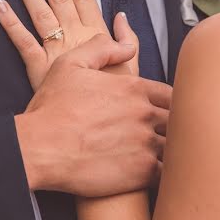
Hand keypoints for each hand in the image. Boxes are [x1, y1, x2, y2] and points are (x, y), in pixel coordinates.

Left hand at [0, 0, 138, 89]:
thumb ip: (128, 42)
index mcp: (97, 36)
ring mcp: (56, 52)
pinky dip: (10, 24)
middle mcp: (75, 38)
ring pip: (40, 14)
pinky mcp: (39, 69)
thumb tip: (122, 16)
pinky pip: (22, 42)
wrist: (101, 130)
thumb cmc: (117, 101)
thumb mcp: (132, 71)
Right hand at [13, 35, 171, 196]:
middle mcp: (144, 113)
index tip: (167, 112)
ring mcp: (145, 143)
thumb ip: (103, 48)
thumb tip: (127, 45)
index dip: (173, 102)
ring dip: (176, 150)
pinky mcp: (141, 172)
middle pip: (179, 118)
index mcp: (133, 87)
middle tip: (174, 134)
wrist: (39, 148)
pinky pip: (170, 173)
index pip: (172, 93)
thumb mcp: (71, 64)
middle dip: (177, 125)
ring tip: (175, 156)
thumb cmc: (52, 108)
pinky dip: (171, 174)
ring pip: (177, 146)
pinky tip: (166, 175)